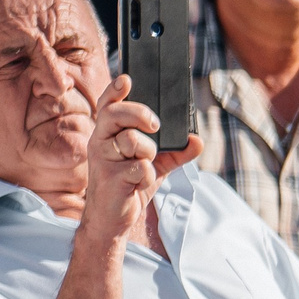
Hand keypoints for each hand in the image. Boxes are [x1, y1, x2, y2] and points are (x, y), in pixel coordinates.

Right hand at [78, 74, 199, 246]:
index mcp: (109, 134)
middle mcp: (101, 142)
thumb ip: (177, 151)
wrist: (114, 219)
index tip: (126, 79)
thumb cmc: (131, 186)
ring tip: (145, 165)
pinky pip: (140, 168)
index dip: (115, 91)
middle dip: (139, 114)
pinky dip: (147, 176)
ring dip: (148, 153)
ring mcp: (103, 159)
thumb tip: (197, 139)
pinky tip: (138, 185)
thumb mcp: (158, 166)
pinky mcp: (110, 178)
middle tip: (155, 125)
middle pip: (116, 114)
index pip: (108, 106)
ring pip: (132, 141)